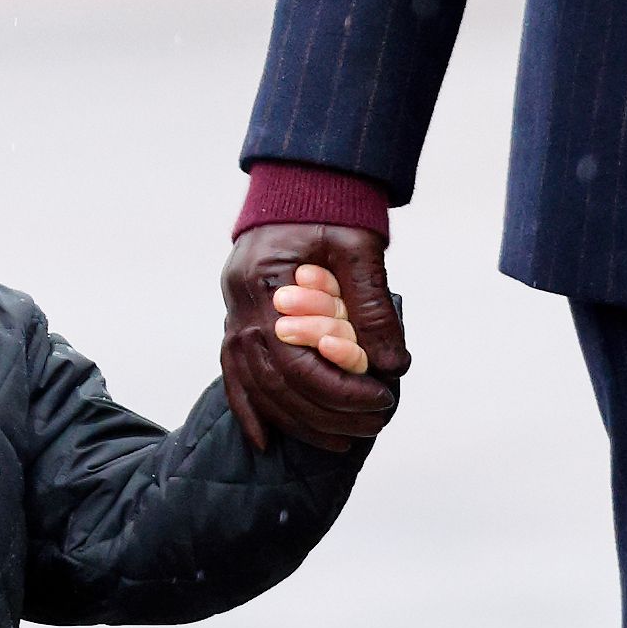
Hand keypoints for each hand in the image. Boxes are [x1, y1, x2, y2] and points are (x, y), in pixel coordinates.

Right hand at [220, 224, 407, 456]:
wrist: (300, 185)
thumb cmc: (331, 212)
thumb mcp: (358, 249)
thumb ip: (372, 305)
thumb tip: (393, 366)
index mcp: (266, 283)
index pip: (298, 360)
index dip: (339, 389)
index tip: (380, 399)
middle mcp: (240, 305)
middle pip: (276, 382)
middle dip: (327, 412)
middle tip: (374, 422)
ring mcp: (233, 315)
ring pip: (257, 387)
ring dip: (299, 421)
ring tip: (342, 439)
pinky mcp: (237, 322)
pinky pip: (234, 376)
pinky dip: (249, 411)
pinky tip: (265, 442)